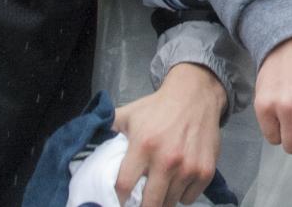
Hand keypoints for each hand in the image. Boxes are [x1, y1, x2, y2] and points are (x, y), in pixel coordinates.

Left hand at [112, 63, 224, 206]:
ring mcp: (188, 168)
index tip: (118, 201)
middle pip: (148, 204)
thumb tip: (86, 143)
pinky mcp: (205, 172)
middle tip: (139, 201)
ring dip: (162, 199)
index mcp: (143, 145)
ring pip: (169, 204)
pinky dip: (182, 195)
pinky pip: (189, 199)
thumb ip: (108, 130)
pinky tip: (178, 180)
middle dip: (141, 205)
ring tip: (159, 186)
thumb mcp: (129, 114)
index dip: (118, 198)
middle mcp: (166, 160)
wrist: (195, 95)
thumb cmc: (158, 107)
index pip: (124, 186)